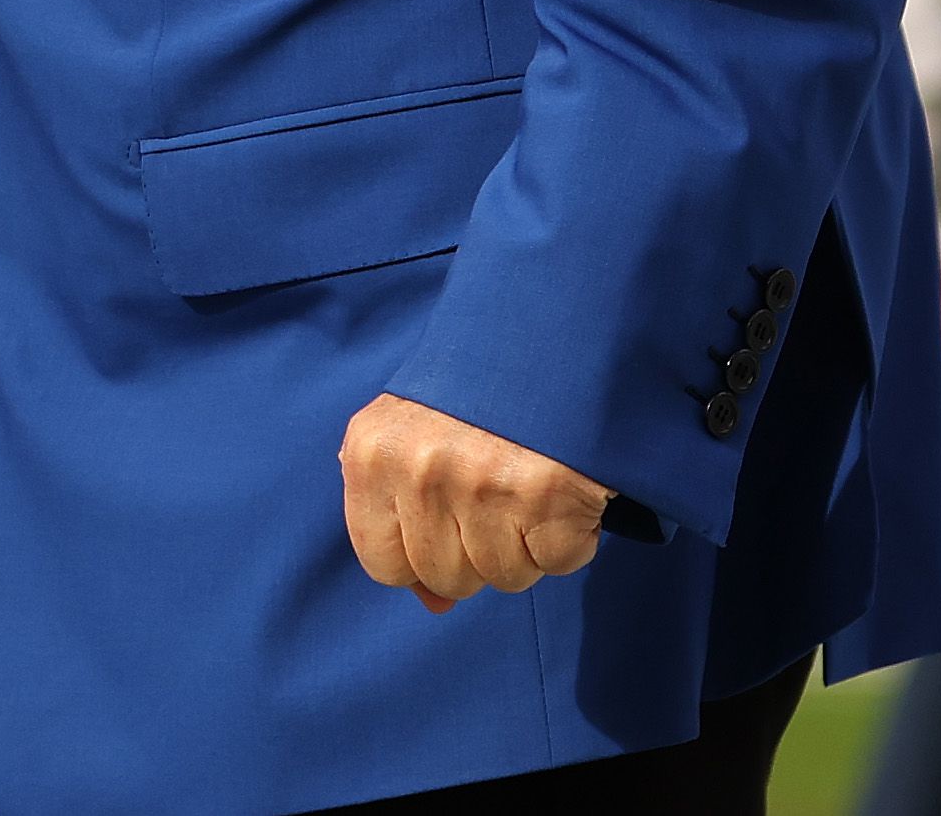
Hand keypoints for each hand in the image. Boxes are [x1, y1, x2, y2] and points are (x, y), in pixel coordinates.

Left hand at [338, 394, 605, 611]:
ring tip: (527, 485)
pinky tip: (561, 490)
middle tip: (494, 495)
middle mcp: (418, 470)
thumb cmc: (476, 395)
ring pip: (504, 576)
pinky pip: (558, 562)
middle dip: (475, 551)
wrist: (553, 336)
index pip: (382, 563)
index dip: (419, 557)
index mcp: (370, 453)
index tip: (444, 528)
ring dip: (525, 544)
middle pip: (446, 577)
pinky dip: (570, 537)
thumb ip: (403, 515)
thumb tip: (432, 603)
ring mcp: (480, 484)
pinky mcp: (546, 496)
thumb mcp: (412, 437)